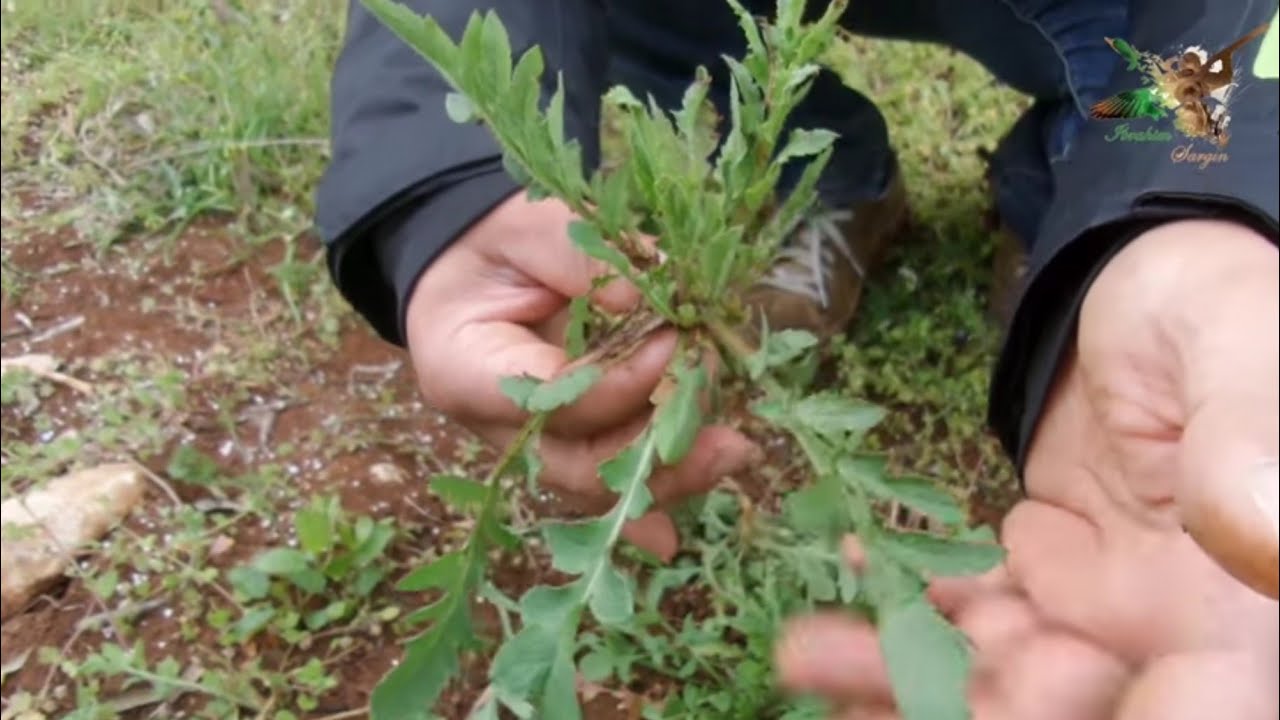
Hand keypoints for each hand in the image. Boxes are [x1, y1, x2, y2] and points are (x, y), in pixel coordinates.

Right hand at [404, 192, 759, 559]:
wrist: (472, 261)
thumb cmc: (498, 241)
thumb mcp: (529, 227)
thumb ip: (584, 260)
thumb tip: (658, 297)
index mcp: (463, 367)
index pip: (547, 397)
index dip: (616, 382)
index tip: (675, 343)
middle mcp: (494, 424)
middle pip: (573, 464)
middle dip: (652, 454)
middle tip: (719, 427)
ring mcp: (532, 441)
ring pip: (597, 481)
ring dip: (667, 474)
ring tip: (730, 452)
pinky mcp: (569, 439)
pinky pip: (608, 477)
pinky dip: (648, 495)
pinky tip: (677, 533)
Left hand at [775, 219, 1278, 716]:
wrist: (1159, 285)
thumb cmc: (1224, 306)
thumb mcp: (1243, 353)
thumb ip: (1247, 442)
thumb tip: (1261, 541)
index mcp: (1241, 599)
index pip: (1195, 709)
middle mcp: (1173, 621)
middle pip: (1065, 705)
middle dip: (952, 709)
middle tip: (840, 701)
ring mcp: (1105, 599)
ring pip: (1003, 667)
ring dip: (905, 664)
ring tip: (806, 651)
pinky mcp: (1050, 563)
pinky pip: (975, 602)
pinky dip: (910, 598)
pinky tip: (848, 567)